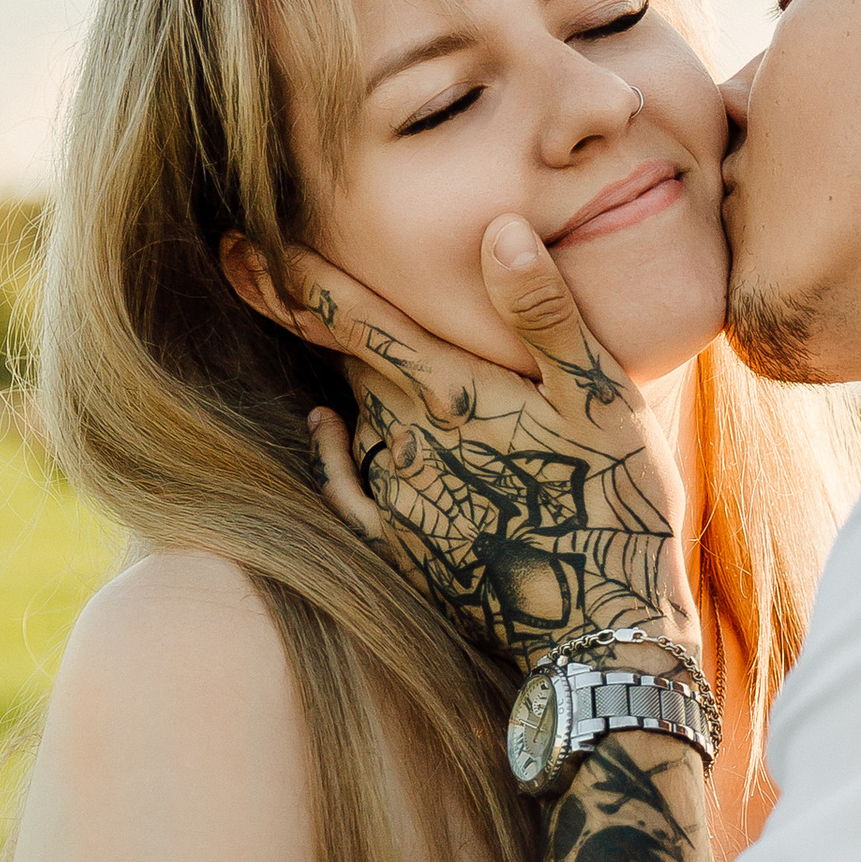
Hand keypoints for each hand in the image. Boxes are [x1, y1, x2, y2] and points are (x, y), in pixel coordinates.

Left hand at [299, 216, 697, 670]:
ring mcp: (402, 495)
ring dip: (347, 379)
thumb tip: (499, 231)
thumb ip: (546, 314)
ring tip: (341, 343)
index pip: (356, 318)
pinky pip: (344, 486)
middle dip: (311, 313)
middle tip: (262, 263)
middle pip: (347, 358)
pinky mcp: (404, 545)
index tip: (244, 238)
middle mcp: (409, 440)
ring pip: (356, 414)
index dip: (298, 275)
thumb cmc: (616, 503)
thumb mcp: (602, 400)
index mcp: (452, 393)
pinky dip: (330, 450)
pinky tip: (326, 427)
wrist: (601, 630)